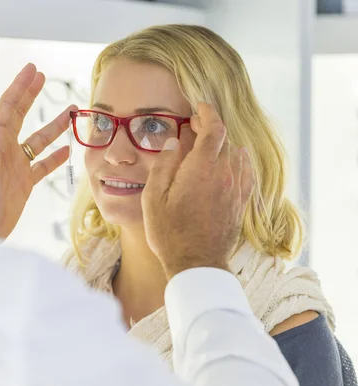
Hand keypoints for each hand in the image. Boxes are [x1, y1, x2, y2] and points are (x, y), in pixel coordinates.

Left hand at [0, 64, 74, 237]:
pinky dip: (54, 157)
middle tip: (43, 77)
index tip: (32, 70)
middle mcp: (5, 149)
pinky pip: (43, 166)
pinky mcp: (25, 183)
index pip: (8, 107)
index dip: (20, 87)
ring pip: (38, 139)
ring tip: (70, 111)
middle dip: (31, 95)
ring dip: (53, 125)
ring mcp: (16, 165)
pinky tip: (67, 150)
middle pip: (21, 115)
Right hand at [141, 103, 254, 278]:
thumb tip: (174, 143)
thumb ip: (163, 166)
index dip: (207, 113)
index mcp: (201, 169)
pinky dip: (238, 160)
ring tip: (207, 145)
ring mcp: (235, 189)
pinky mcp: (240, 202)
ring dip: (222, 145)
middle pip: (224, 139)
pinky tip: (232, 161)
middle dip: (210, 128)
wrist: (196, 264)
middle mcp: (224, 174)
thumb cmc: (169, 232)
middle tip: (194, 127)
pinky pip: (246, 172)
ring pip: (235, 154)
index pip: (214, 128)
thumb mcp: (153, 198)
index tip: (199, 107)